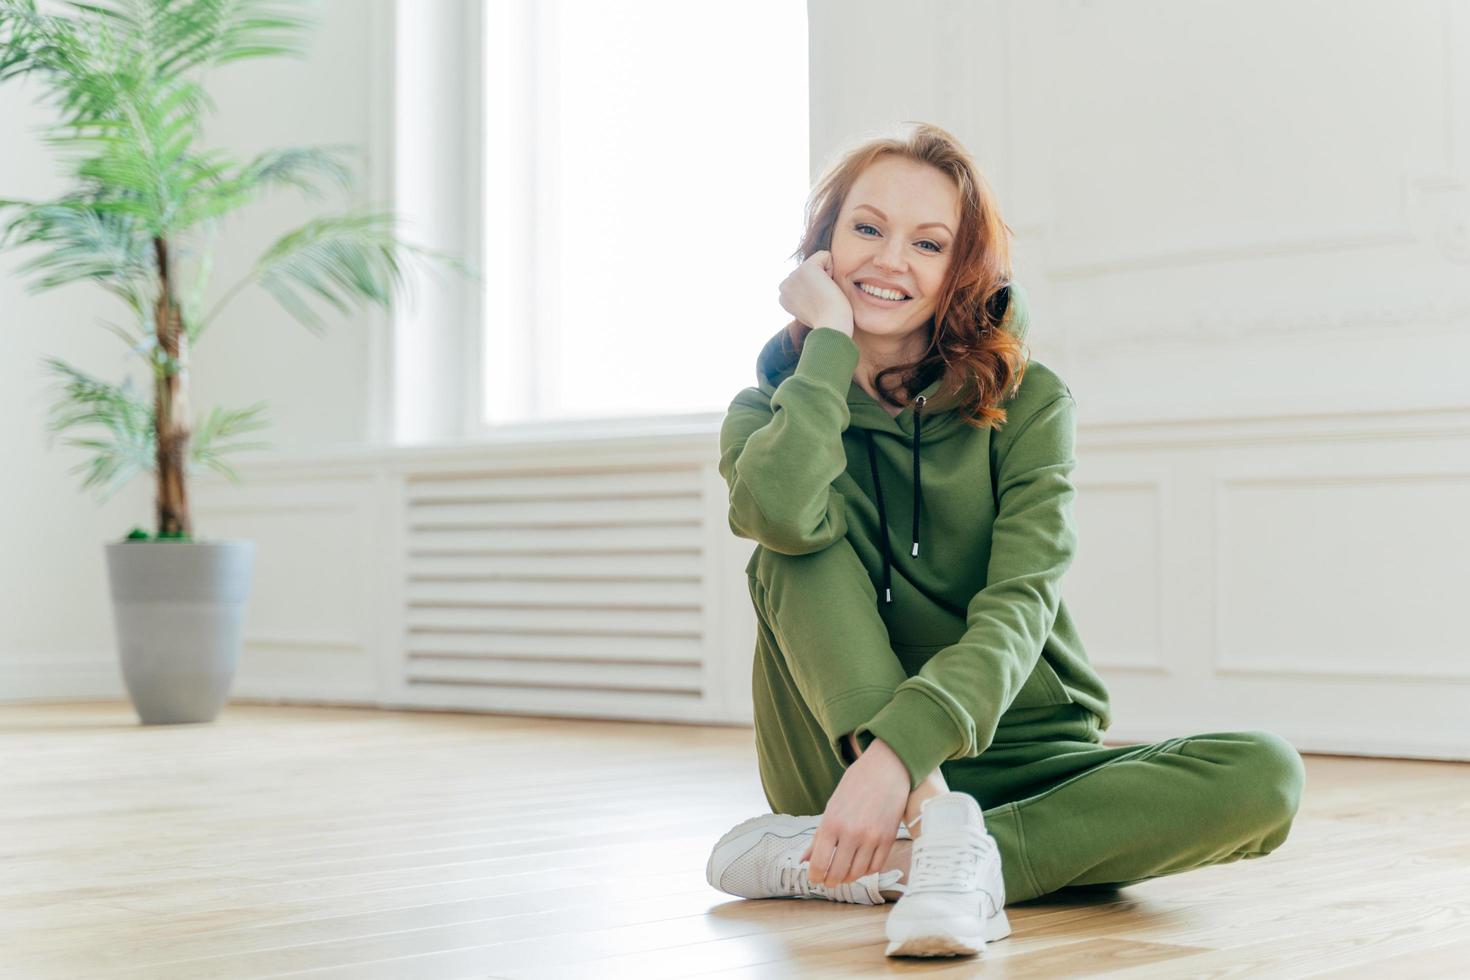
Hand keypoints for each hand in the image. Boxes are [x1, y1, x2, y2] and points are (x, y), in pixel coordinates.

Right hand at [778, 250, 852, 335]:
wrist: (832, 327)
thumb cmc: (829, 322)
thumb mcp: (812, 310)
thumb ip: (806, 297)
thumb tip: (811, 287)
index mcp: (784, 296)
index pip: (805, 279)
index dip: (817, 289)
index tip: (818, 305)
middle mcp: (784, 285)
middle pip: (811, 269)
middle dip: (821, 281)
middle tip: (823, 300)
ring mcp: (793, 276)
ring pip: (818, 262)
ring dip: (826, 276)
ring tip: (825, 294)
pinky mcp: (807, 268)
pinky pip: (825, 255)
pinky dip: (833, 269)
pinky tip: (829, 286)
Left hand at [800, 736, 908, 886]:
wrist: (885, 769)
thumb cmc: (855, 786)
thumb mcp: (831, 808)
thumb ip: (819, 837)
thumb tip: (804, 861)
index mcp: (831, 823)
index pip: (819, 863)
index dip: (815, 876)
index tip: (815, 878)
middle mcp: (851, 833)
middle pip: (838, 874)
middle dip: (830, 881)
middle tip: (829, 880)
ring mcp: (871, 837)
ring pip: (857, 873)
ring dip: (848, 878)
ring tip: (844, 873)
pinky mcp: (888, 839)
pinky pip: (875, 867)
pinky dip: (866, 871)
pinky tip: (861, 865)